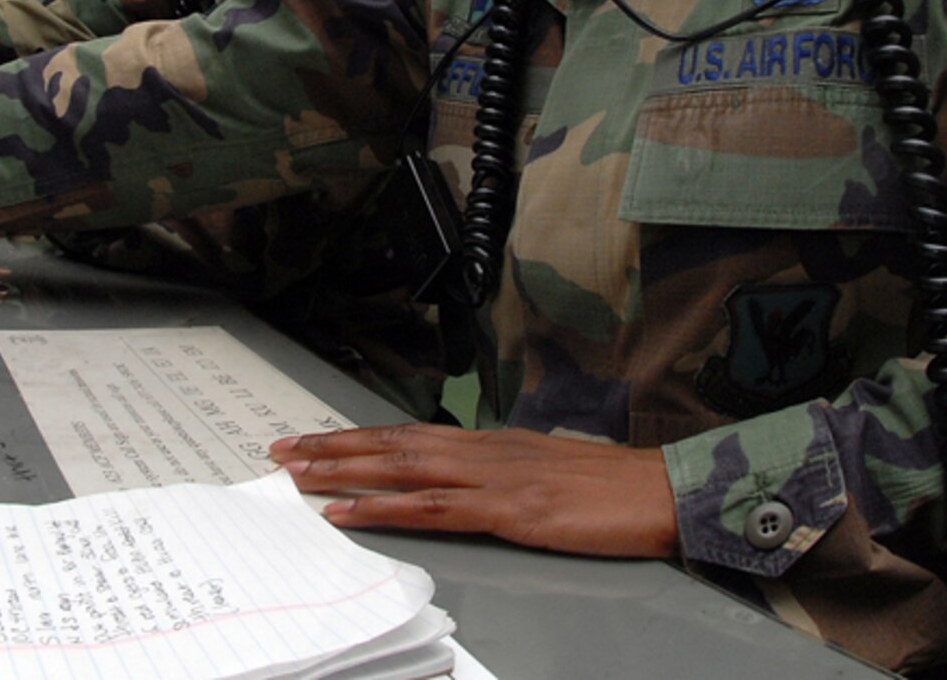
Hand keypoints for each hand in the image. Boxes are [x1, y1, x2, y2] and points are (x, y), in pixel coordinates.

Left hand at [270, 423, 679, 558]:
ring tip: (297, 474)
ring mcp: (495, 477)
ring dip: (343, 470)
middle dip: (333, 447)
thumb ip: (506, 473)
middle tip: (281, 450)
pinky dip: (383, 508)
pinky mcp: (510, 509)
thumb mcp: (549, 472)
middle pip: (393, 443)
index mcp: (495, 442)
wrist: (665, 490)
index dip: (360, 436)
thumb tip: (471, 481)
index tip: (316, 439)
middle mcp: (486, 450)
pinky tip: (348, 511)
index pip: (411, 434)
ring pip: (401, 468)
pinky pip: (433, 508)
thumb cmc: (615, 487)